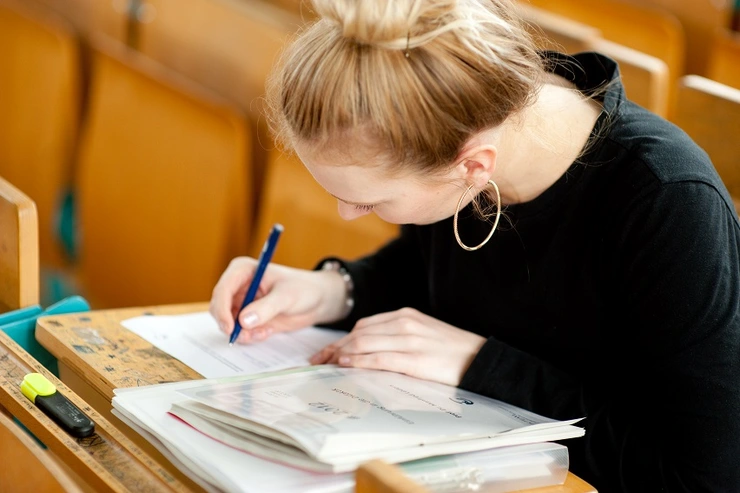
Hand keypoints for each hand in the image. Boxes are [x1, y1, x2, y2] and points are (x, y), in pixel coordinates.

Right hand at [210, 257, 348, 343]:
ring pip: (227, 323)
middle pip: (219, 308)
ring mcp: (241, 302)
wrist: (316, 300)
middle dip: (230, 325)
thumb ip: (266, 308)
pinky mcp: (247, 317)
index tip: (230, 327)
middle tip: (248, 335)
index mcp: (243, 270)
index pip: (223, 289)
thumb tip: (244, 321)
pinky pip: (239, 331)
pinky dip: (250, 336)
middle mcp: (238, 286)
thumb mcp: (287, 296)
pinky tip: (267, 332)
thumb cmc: (303, 289)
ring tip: (264, 332)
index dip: (222, 310)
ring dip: (243, 333)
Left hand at [309, 308, 485, 386]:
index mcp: (405, 316)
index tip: (326, 352)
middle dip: (335, 348)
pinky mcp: (414, 358)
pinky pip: (379, 358)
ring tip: (325, 365)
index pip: (363, 325)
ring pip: (364, 343)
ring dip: (341, 355)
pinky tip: (346, 365)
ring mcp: (409, 340)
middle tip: (317, 361)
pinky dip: (359, 361)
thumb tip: (368, 350)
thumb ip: (397, 337)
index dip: (341, 339)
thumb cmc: (451, 351)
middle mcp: (404, 323)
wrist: (481, 359)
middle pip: (359, 333)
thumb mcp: (423, 334)